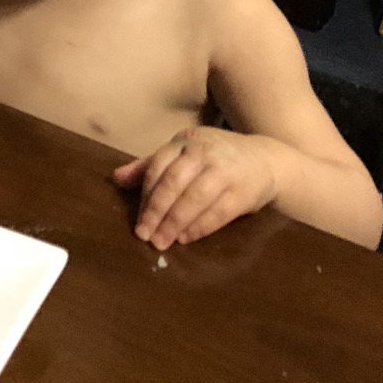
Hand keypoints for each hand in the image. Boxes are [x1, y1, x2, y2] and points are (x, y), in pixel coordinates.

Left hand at [113, 127, 277, 248]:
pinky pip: (219, 211)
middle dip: (157, 210)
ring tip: (163, 241)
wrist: (266, 159)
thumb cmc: (216, 158)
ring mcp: (226, 170)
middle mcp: (204, 151)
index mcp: (185, 141)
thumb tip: (115, 178)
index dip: (145, 195)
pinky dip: (200, 226)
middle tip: (145, 235)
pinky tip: (186, 238)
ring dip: (176, 221)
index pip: (158, 166)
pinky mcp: (243, 190)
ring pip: (196, 196)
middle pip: (175, 181)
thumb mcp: (183, 154)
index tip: (138, 221)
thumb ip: (151, 166)